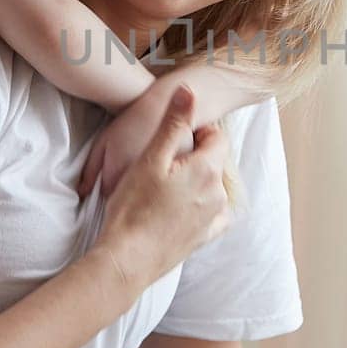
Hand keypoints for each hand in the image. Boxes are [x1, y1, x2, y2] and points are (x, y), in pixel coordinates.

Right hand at [91, 87, 229, 292]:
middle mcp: (218, 193)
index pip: (216, 136)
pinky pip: (212, 214)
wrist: (127, 258)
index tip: (172, 139)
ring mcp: (214, 217)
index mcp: (207, 169)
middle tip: (162, 163)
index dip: (195, 132)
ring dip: (194, 181)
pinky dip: (200, 206)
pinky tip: (180, 206)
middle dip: (194, 157)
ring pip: (211, 187)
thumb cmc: (134, 206)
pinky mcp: (205, 237)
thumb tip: (190, 89)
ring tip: (163, 187)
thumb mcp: (150, 157)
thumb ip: (173, 122)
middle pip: (213, 161)